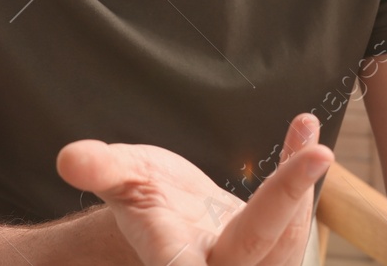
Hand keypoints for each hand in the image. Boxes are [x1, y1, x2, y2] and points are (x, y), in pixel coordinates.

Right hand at [57, 112, 332, 265]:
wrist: (172, 222)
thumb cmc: (143, 199)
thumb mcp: (120, 178)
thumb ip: (100, 168)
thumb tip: (68, 158)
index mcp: (173, 256)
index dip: (205, 254)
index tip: (221, 247)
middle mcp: (215, 264)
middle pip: (259, 243)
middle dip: (287, 200)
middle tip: (317, 153)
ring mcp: (251, 259)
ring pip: (290, 236)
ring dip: (304, 186)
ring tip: (310, 139)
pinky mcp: (274, 246)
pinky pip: (297, 217)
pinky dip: (303, 176)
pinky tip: (304, 132)